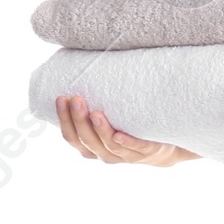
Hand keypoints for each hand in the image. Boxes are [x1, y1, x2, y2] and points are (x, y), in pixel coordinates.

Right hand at [56, 94, 198, 164]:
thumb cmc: (128, 126)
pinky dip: (126, 143)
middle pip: (87, 141)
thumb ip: (95, 103)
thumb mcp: (108, 117)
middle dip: (79, 120)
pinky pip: (135, 149)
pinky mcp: (146, 152)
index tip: (61, 98)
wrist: (162, 147)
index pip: (71, 137)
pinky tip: (119, 135)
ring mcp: (125, 155)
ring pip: (108, 146)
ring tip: (95, 113)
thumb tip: (80, 68)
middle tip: (76, 99)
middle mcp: (105, 153)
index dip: (64, 119)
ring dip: (100, 130)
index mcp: (91, 146)